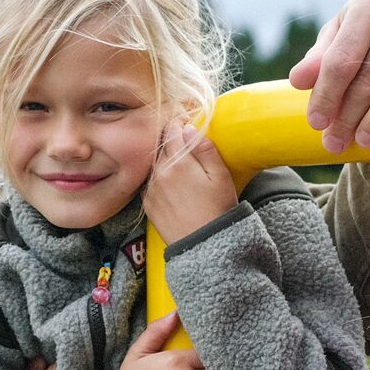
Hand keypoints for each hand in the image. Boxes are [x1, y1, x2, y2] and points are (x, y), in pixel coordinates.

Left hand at [144, 119, 237, 242]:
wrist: (203, 245)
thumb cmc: (217, 210)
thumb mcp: (221, 176)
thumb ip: (205, 149)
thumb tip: (189, 129)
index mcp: (178, 162)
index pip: (172, 132)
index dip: (179, 125)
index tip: (185, 124)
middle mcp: (159, 173)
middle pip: (161, 147)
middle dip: (171, 141)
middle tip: (183, 144)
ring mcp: (151, 190)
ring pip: (154, 165)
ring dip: (163, 161)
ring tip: (179, 167)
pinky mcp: (148, 204)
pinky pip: (150, 183)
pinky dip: (158, 179)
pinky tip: (171, 185)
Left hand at [286, 0, 369, 153]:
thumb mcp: (348, 37)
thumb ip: (322, 58)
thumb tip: (297, 80)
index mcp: (366, 7)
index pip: (340, 59)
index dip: (325, 94)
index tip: (316, 124)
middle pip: (367, 75)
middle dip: (349, 114)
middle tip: (336, 143)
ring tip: (366, 141)